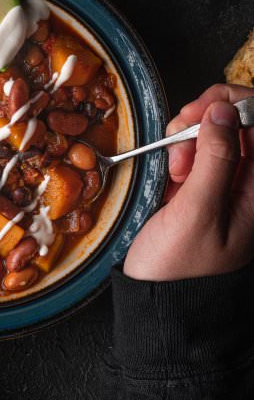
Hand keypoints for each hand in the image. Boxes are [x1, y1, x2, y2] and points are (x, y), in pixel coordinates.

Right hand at [124, 84, 253, 280]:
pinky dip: (178, 148)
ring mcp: (222, 181)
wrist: (155, 293)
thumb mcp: (198, 212)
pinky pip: (194, 149)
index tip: (206, 106)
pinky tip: (170, 168)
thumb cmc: (179, 264)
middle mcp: (247, 182)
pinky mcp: (200, 182)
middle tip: (180, 132)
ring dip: (188, 135)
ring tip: (172, 163)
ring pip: (213, 133)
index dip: (238, 107)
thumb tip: (223, 112)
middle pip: (239, 124)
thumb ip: (216, 160)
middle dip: (207, 119)